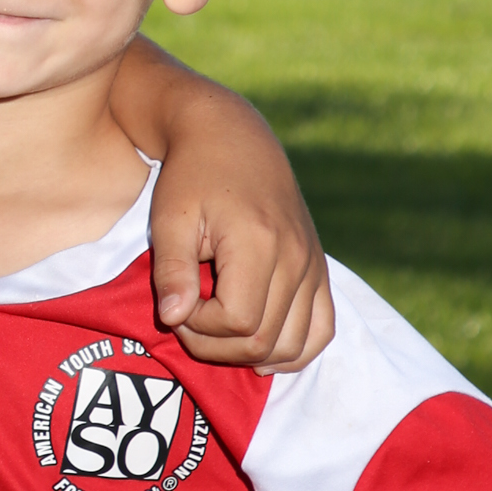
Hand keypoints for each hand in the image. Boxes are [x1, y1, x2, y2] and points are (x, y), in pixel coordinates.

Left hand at [118, 42, 332, 370]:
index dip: (199, 328)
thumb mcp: (170, 218)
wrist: (230, 136)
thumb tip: (172, 318)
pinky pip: (322, 328)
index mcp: (258, 243)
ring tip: (217, 329)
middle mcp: (296, 259)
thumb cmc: (191, 176)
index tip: (176, 303)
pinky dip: (293, 349)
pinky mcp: (318, 268)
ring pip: (295, 344)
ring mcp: (312, 266)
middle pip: (263, 340)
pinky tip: (261, 348)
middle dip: (216, 345)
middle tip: (188, 317)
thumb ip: (171, 271)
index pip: (237, 322)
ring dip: (250, 354)